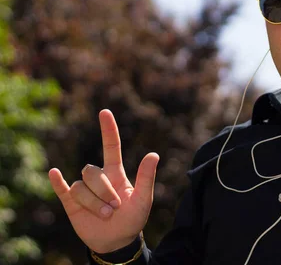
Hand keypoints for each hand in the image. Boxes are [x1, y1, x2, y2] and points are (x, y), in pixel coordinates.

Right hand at [48, 109, 159, 252]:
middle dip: (103, 190)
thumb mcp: (143, 199)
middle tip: (115, 208)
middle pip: (92, 171)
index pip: (111, 146)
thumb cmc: (133, 219)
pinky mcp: (72, 204)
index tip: (104, 112)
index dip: (108, 130)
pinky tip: (53, 172)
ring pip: (80, 186)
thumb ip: (147, 177)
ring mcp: (84, 190)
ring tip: (105, 215)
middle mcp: (99, 178)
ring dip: (93, 202)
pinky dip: (57, 181)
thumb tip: (154, 154)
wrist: (117, 241)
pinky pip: (62, 189)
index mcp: (116, 173)